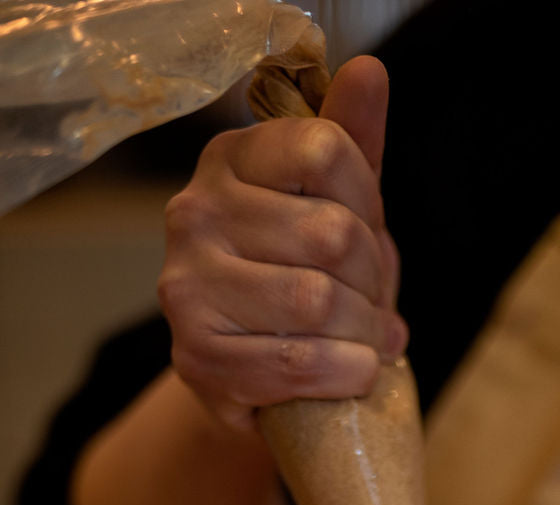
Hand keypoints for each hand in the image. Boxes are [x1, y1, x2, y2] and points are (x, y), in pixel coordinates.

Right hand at [157, 56, 407, 431]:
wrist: (256, 377)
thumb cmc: (300, 280)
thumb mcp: (333, 206)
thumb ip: (351, 142)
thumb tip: (367, 72)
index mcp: (228, 160)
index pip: (323, 150)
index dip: (368, 203)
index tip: (368, 235)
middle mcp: (194, 213)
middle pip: (331, 233)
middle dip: (373, 280)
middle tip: (373, 304)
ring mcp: (187, 287)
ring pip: (318, 301)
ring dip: (365, 332)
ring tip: (368, 340)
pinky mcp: (196, 358)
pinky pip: (299, 362)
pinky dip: (348, 372)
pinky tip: (355, 370)